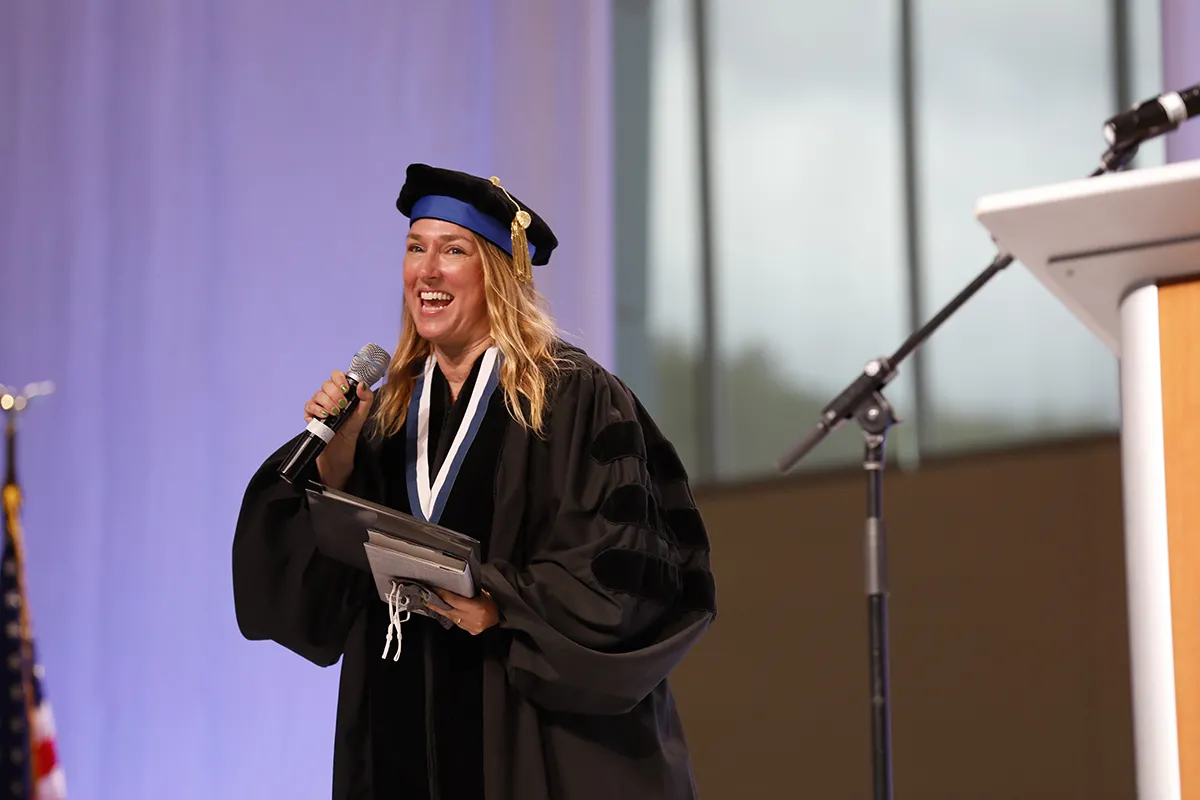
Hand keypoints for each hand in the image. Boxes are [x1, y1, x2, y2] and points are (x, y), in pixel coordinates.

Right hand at [304, 369, 374, 488]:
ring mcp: (318, 403)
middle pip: (326, 384)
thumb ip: (366, 397)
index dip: (340, 379)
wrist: (341, 445)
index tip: (346, 389)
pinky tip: (325, 415)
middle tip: (342, 405)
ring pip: (318, 394)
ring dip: (328, 403)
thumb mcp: (363, 412)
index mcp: (341, 391)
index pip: (336, 375)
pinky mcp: (310, 413)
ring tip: (336, 413)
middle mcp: (328, 395)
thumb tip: (361, 384)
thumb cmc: (351, 427)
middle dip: (335, 394)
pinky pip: (309, 405)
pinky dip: (317, 409)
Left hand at [429, 588, 498, 635]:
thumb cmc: (494, 603)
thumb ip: (469, 592)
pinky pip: (457, 622)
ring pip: (451, 617)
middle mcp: (472, 619)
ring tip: (433, 603)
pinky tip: (447, 611)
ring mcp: (470, 627)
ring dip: (442, 610)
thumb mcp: (483, 594)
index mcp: (476, 608)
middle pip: (448, 610)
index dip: (442, 595)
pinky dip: (452, 616)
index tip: (435, 589)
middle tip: (426, 598)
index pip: (453, 601)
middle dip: (437, 604)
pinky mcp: (470, 631)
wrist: (502, 617)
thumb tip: (455, 587)